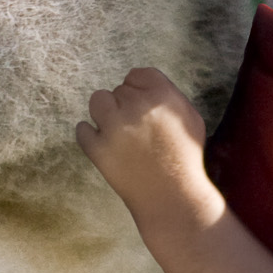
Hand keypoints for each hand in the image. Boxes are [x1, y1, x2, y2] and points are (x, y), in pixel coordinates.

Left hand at [76, 66, 213, 238]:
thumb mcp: (190, 118)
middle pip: (119, 90)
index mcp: (162, 95)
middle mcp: (137, 107)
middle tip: (136, 129)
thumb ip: (168, 96)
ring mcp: (115, 128)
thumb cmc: (184, 158)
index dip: (139, 89)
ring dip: (104, 113)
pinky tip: (104, 144)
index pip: (137, 74)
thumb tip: (145, 86)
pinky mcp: (98, 149)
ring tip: (117, 131)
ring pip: (97, 101)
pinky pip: (82, 130)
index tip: (142, 106)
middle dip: (126, 106)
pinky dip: (90, 136)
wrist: (172, 198)